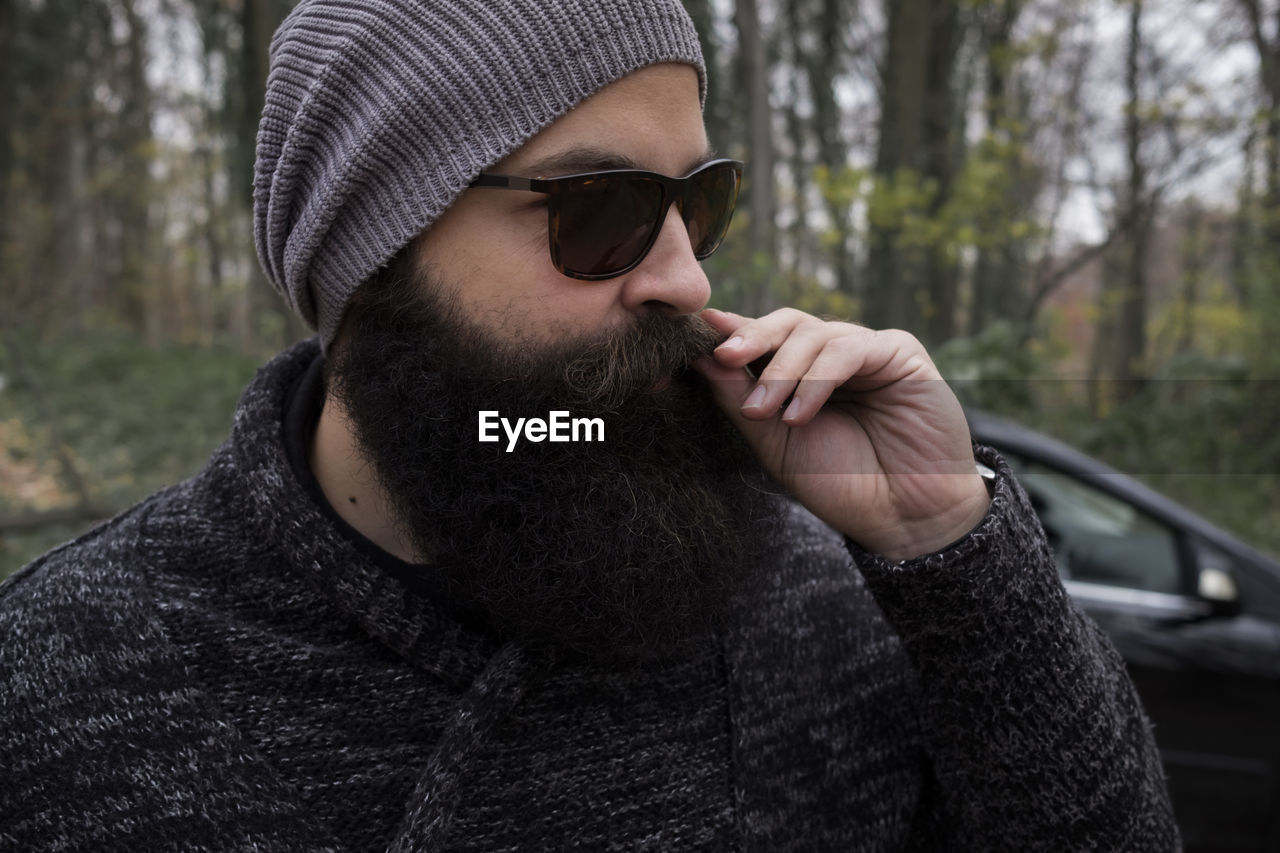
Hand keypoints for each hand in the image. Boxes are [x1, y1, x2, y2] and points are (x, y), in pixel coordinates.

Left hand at [695, 308, 989, 561]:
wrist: (902, 517)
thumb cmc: (840, 482)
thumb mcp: (775, 442)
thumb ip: (740, 398)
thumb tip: (699, 355)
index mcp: (802, 373)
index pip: (764, 340)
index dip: (732, 334)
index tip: (696, 335)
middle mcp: (833, 356)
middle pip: (786, 323)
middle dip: (751, 338)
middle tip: (725, 357)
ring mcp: (867, 351)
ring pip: (813, 333)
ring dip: (782, 371)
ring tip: (766, 412)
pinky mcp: (900, 354)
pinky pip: (849, 349)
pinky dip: (818, 379)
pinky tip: (800, 413)